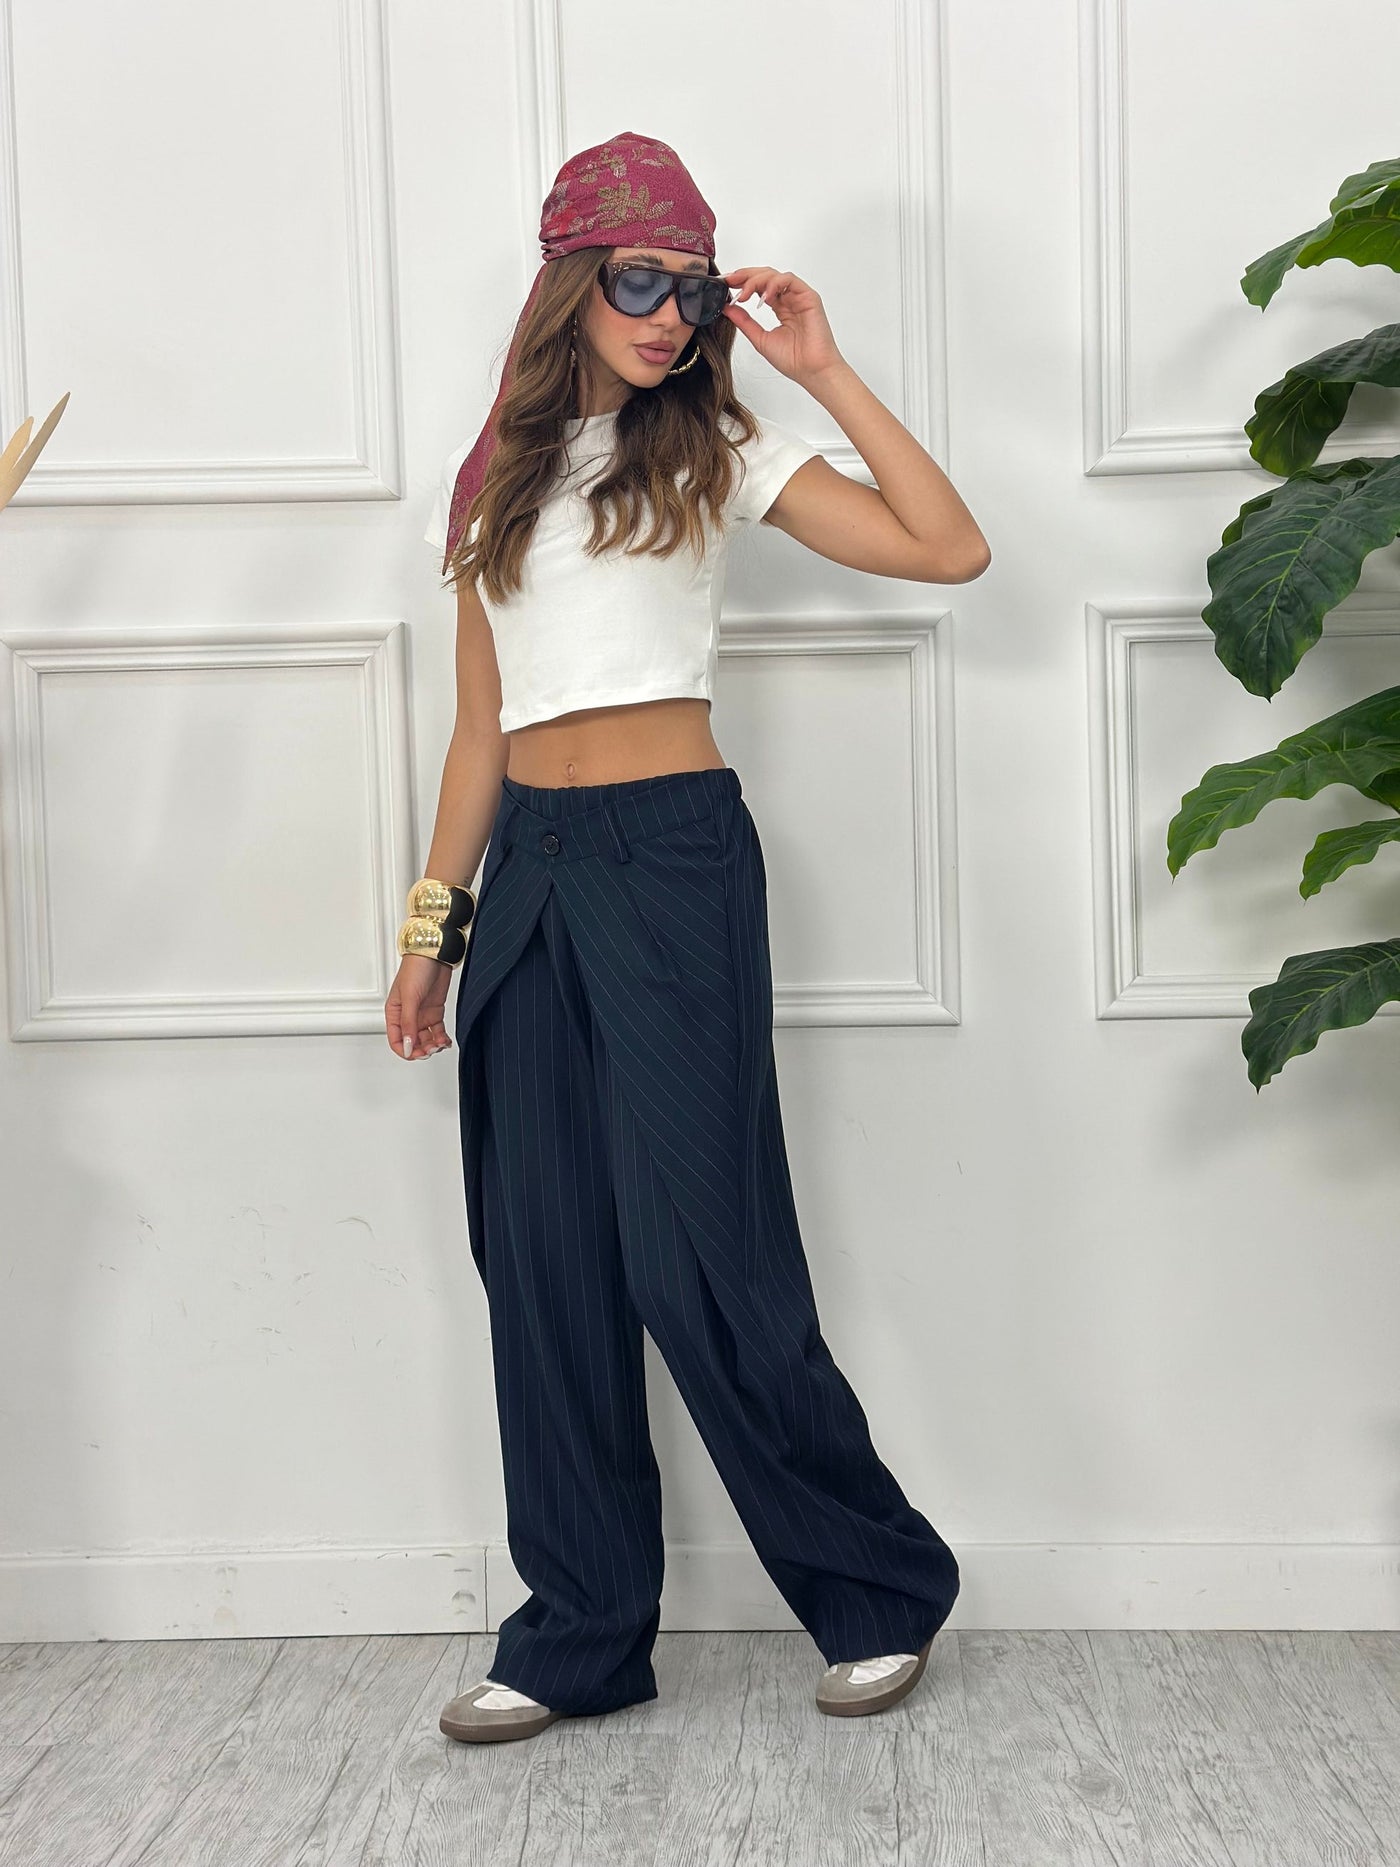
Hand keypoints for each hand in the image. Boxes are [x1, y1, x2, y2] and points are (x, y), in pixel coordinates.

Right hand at [386, 953, 452, 1059]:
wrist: (435, 954)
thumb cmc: (416, 969)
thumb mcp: (410, 998)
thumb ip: (409, 1023)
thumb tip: (408, 1046)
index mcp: (394, 1013)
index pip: (396, 1040)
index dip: (406, 1051)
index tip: (418, 1054)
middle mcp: (407, 1016)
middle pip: (412, 1042)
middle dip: (422, 1049)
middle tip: (432, 1048)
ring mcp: (422, 1014)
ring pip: (426, 1039)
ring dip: (433, 1045)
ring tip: (441, 1043)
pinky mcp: (435, 1012)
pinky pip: (437, 1031)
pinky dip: (441, 1038)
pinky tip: (446, 1040)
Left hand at [720, 267, 844, 384]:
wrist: (812, 371)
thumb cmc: (793, 360)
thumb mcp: (759, 338)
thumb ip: (744, 321)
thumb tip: (727, 307)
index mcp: (780, 308)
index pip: (759, 287)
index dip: (742, 282)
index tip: (725, 284)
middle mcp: (789, 299)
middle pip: (765, 276)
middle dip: (745, 275)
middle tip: (729, 280)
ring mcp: (799, 297)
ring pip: (775, 275)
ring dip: (756, 281)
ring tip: (744, 295)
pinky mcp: (808, 297)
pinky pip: (789, 280)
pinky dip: (774, 284)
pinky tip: (763, 297)